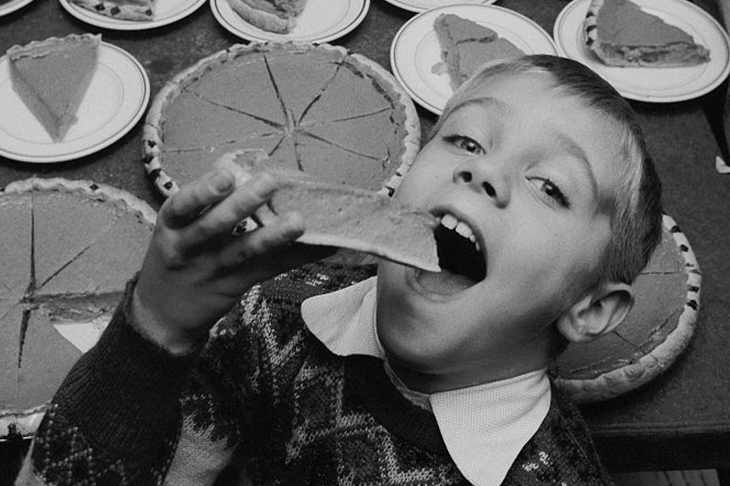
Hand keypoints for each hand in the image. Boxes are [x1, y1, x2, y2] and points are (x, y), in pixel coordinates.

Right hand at [131, 167, 331, 353]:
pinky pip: (267, 269)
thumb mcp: (176, 229)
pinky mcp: (234, 286)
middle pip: (214, 226)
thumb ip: (202, 204)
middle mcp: (188, 248)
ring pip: (244, 251)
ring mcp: (212, 270)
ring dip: (274, 235)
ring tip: (299, 221)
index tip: (225, 175)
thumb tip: (238, 167)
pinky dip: (295, 257)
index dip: (203, 190)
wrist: (162, 314)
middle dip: (241, 204)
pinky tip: (322, 248)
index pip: (183, 205)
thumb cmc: (177, 258)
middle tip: (269, 182)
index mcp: (173, 226)